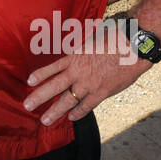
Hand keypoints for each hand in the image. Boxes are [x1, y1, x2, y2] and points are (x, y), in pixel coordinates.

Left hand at [23, 38, 149, 125]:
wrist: (133, 47)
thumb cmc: (113, 39)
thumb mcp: (91, 41)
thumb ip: (81, 50)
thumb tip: (74, 52)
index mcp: (75, 57)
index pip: (52, 68)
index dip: (40, 75)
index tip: (29, 82)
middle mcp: (78, 72)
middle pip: (54, 86)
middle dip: (39, 97)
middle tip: (27, 106)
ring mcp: (89, 84)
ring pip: (68, 100)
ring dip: (55, 111)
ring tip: (44, 120)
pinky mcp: (101, 92)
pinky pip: (87, 106)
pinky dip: (78, 113)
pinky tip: (71, 118)